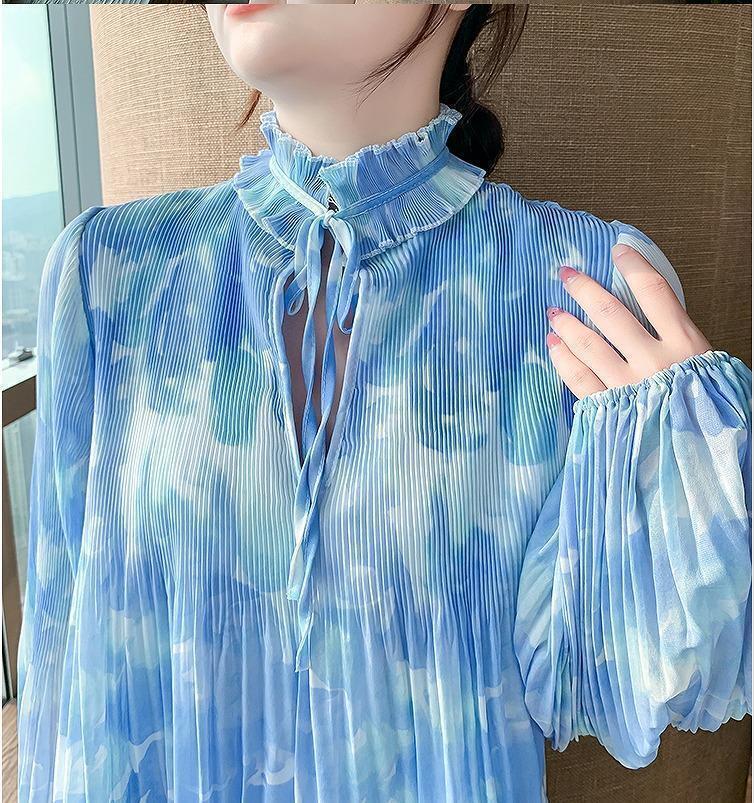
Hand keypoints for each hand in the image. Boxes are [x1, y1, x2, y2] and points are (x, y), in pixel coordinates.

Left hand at [545, 243, 712, 398]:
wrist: (706, 462)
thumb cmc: (710, 413)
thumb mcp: (709, 369)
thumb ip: (679, 340)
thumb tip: (653, 312)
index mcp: (686, 346)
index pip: (655, 292)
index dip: (633, 265)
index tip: (618, 250)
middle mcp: (655, 362)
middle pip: (611, 313)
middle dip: (584, 289)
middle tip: (566, 274)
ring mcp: (629, 387)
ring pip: (588, 344)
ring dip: (566, 324)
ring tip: (552, 311)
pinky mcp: (610, 410)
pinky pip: (578, 379)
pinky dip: (562, 359)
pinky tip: (553, 346)